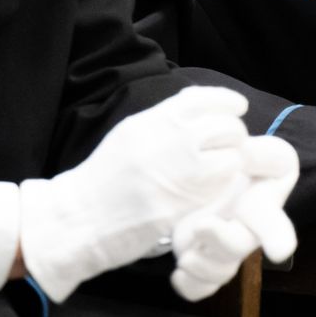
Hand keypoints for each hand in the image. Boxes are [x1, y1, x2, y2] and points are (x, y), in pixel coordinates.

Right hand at [19, 87, 257, 300]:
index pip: (206, 98)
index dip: (228, 102)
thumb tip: (201, 106)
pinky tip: (209, 192)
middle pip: (228, 127)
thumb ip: (165, 120)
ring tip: (217, 173)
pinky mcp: (185, 205)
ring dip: (231, 165)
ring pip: (232, 159)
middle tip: (226, 148)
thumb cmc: (106, 177)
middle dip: (233, 137)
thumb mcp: (131, 134)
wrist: (80, 218)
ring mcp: (179, 174)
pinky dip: (223, 190)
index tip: (236, 109)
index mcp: (154, 120)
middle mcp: (170, 141)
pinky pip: (222, 190)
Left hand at [168, 138, 299, 302]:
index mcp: (262, 203)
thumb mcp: (249, 149)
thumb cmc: (237, 161)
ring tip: (187, 257)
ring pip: (222, 272)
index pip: (275, 216)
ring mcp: (223, 246)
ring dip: (204, 269)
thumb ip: (254, 152)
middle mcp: (246, 230)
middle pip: (240, 245)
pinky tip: (178, 274)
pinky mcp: (204, 256)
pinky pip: (201, 285)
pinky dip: (190, 285)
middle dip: (222, 242)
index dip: (278, 236)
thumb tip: (241, 151)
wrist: (206, 173)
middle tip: (201, 225)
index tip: (280, 250)